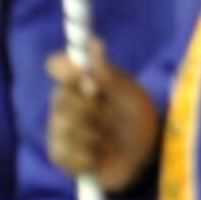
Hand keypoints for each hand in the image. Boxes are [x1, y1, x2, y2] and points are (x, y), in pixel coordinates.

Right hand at [45, 53, 161, 194]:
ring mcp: (58, 127)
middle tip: (111, 117)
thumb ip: (107, 74)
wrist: (144, 152)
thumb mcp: (127, 94)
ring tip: (109, 139)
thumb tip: (94, 43)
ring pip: (64, 127)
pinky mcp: (59, 154)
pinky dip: (89, 156)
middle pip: (59, 98)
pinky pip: (66, 153)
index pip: (56, 66)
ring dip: (95, 135)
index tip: (94, 85)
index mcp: (79, 80)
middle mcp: (63, 101)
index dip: (70, 73)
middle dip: (91, 110)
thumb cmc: (135, 116)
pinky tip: (100, 156)